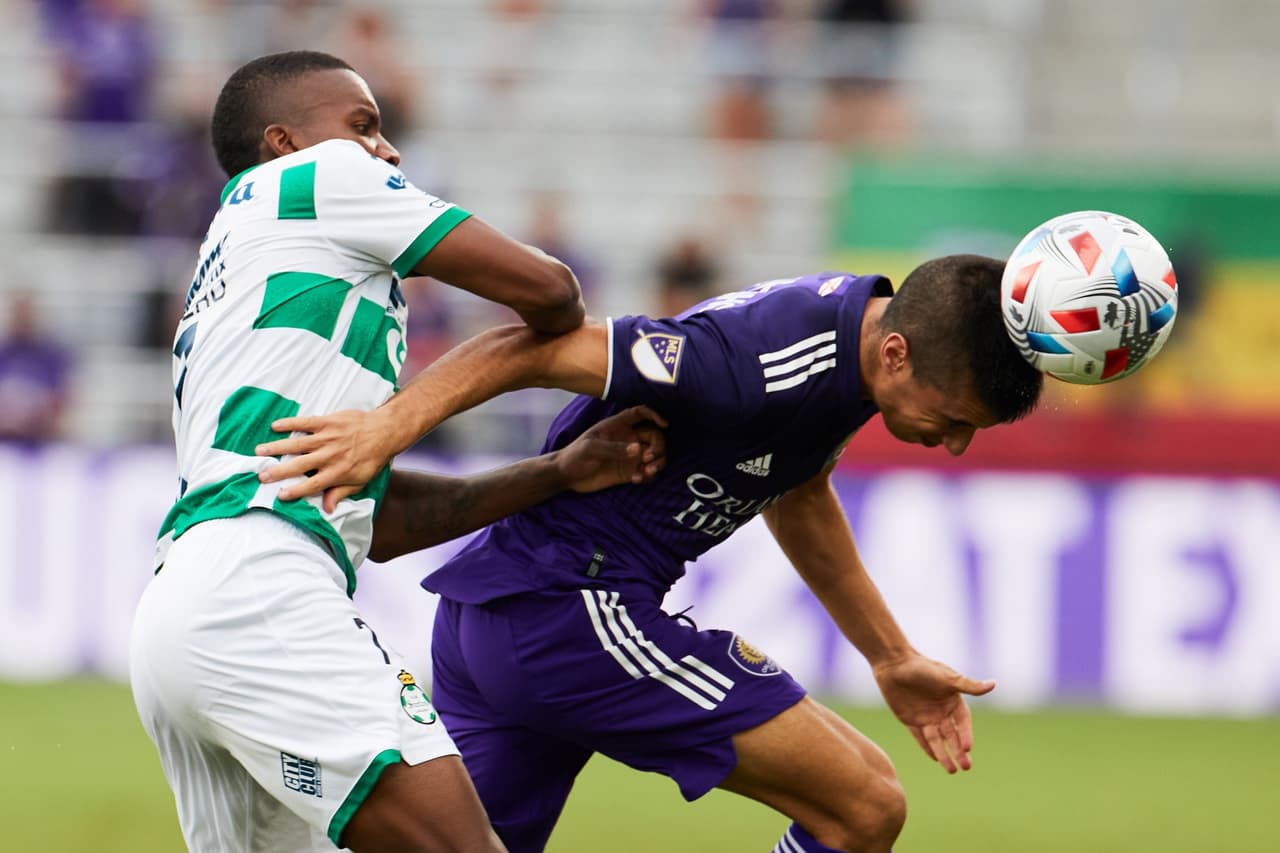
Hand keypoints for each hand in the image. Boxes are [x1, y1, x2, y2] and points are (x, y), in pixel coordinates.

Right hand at [255, 408, 405, 511]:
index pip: (312, 485)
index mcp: (337, 472)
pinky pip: (305, 422)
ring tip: (259, 451)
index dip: (296, 491)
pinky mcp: (328, 421)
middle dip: (279, 471)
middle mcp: (330, 456)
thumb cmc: (372, 458)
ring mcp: (328, 437)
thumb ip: (341, 493)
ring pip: (297, 444)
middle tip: (260, 476)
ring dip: (277, 447)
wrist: (384, 431)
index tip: (279, 495)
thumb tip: (327, 509)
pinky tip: (274, 426)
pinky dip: (290, 423)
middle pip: (299, 465)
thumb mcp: (360, 481)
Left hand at [558, 405, 667, 492]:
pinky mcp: (629, 471)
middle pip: (655, 436)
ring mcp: (630, 456)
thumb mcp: (591, 448)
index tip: (664, 424)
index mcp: (618, 426)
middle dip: (658, 447)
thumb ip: (614, 448)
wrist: (566, 476)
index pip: (640, 413)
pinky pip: (647, 472)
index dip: (654, 415)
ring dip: (657, 463)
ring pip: (655, 455)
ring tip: (647, 472)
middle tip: (648, 459)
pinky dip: (647, 476)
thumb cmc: (575, 455)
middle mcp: (628, 439)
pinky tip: (636, 480)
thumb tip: (638, 449)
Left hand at [872, 651, 994, 773]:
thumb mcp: (947, 677)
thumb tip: (993, 684)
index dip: (966, 735)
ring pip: (937, 740)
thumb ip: (968, 685)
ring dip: (944, 754)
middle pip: (952, 735)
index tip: (968, 748)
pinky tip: (935, 759)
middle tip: (966, 767)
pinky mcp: (910, 720)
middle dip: (958, 751)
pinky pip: (920, 737)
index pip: (963, 723)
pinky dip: (927, 748)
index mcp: (953, 700)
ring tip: (951, 770)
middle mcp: (941, 711)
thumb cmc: (922, 667)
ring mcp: (926, 717)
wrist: (894, 664)